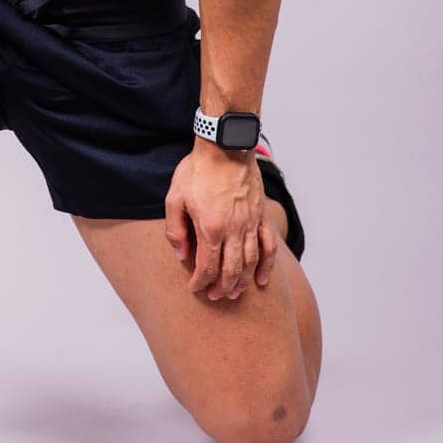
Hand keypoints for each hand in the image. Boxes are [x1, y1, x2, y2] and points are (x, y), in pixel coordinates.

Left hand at [164, 145, 277, 299]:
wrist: (225, 146)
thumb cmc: (198, 170)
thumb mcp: (174, 197)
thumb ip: (176, 229)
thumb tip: (181, 254)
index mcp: (210, 227)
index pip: (207, 267)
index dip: (200, 282)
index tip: (195, 288)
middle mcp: (234, 230)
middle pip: (231, 271)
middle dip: (222, 288)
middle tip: (214, 297)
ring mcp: (251, 224)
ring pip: (250, 263)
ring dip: (242, 282)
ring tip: (233, 293)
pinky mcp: (261, 216)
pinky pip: (268, 247)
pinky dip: (266, 267)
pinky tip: (261, 280)